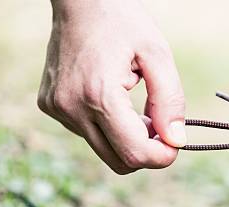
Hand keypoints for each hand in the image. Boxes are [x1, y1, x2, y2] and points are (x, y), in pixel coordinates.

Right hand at [38, 0, 184, 173]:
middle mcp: (72, 108)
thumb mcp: (157, 54)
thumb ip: (170, 100)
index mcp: (99, 95)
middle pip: (119, 161)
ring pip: (103, 150)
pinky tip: (110, 98)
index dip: (162, 156)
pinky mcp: (51, 107)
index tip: (176, 142)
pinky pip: (87, 134)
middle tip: (160, 126)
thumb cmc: (122, 22)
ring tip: (134, 106)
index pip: (134, 153)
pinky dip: (107, 127)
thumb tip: (176, 141)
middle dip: (146, 152)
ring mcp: (58, 109)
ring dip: (126, 139)